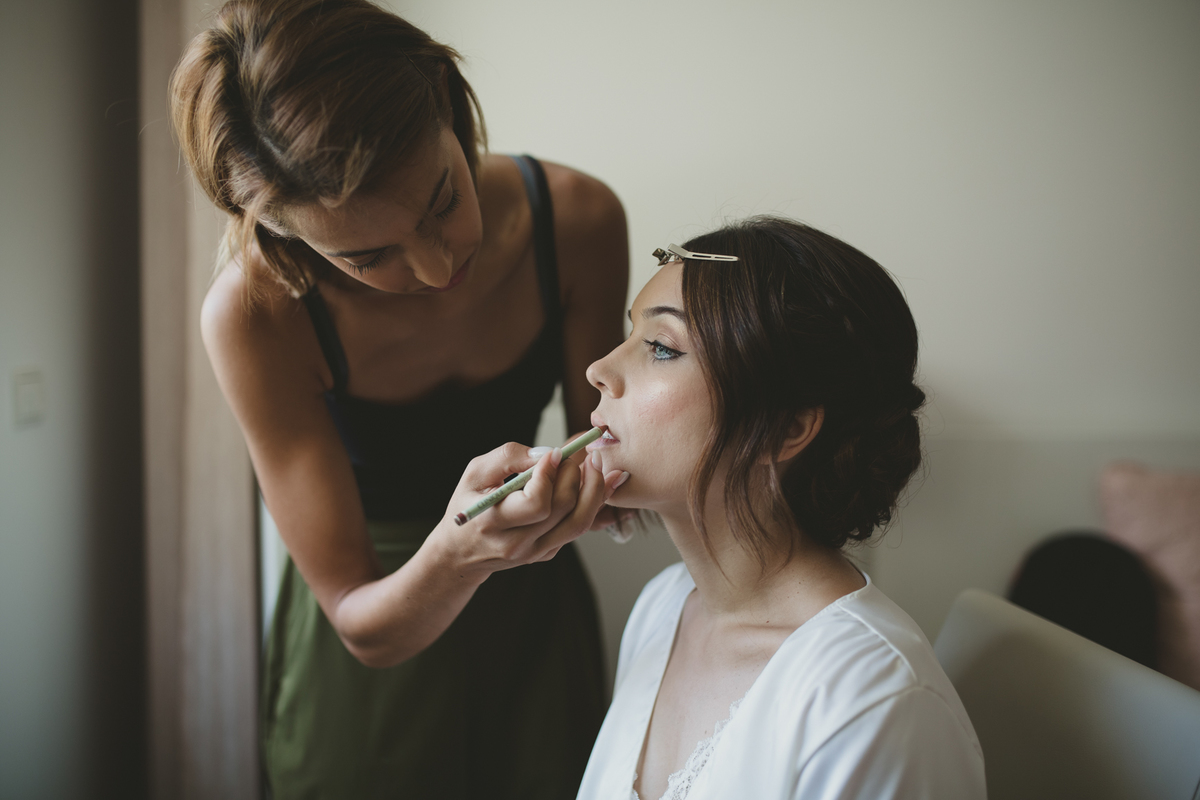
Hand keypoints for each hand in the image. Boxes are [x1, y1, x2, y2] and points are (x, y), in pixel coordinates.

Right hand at [428, 442, 626, 576]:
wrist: (461, 551)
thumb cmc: (468, 504)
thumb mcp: (474, 473)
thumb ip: (508, 457)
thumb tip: (546, 453)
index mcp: (493, 521)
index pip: (536, 503)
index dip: (550, 474)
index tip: (554, 453)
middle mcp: (516, 543)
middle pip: (563, 509)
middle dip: (575, 475)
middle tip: (575, 455)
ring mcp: (534, 552)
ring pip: (579, 522)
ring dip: (593, 490)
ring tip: (594, 466)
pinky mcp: (547, 553)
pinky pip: (577, 528)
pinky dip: (591, 504)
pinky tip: (596, 483)